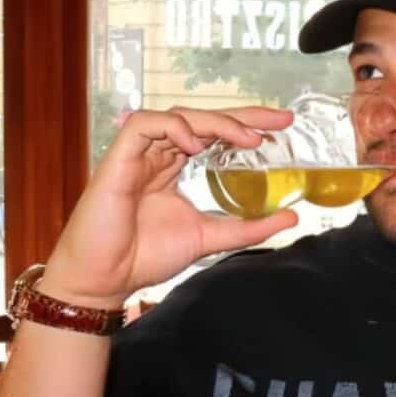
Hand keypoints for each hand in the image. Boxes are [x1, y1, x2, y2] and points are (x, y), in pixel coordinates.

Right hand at [41, 106, 297, 306]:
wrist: (103, 281)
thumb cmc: (144, 257)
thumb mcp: (210, 238)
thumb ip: (249, 227)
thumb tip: (292, 215)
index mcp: (173, 166)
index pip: (214, 133)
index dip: (246, 124)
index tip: (282, 126)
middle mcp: (157, 154)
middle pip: (202, 118)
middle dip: (242, 115)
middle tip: (279, 120)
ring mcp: (138, 154)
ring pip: (178, 116)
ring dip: (216, 122)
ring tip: (246, 138)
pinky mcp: (118, 159)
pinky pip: (144, 125)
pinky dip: (172, 127)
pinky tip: (194, 144)